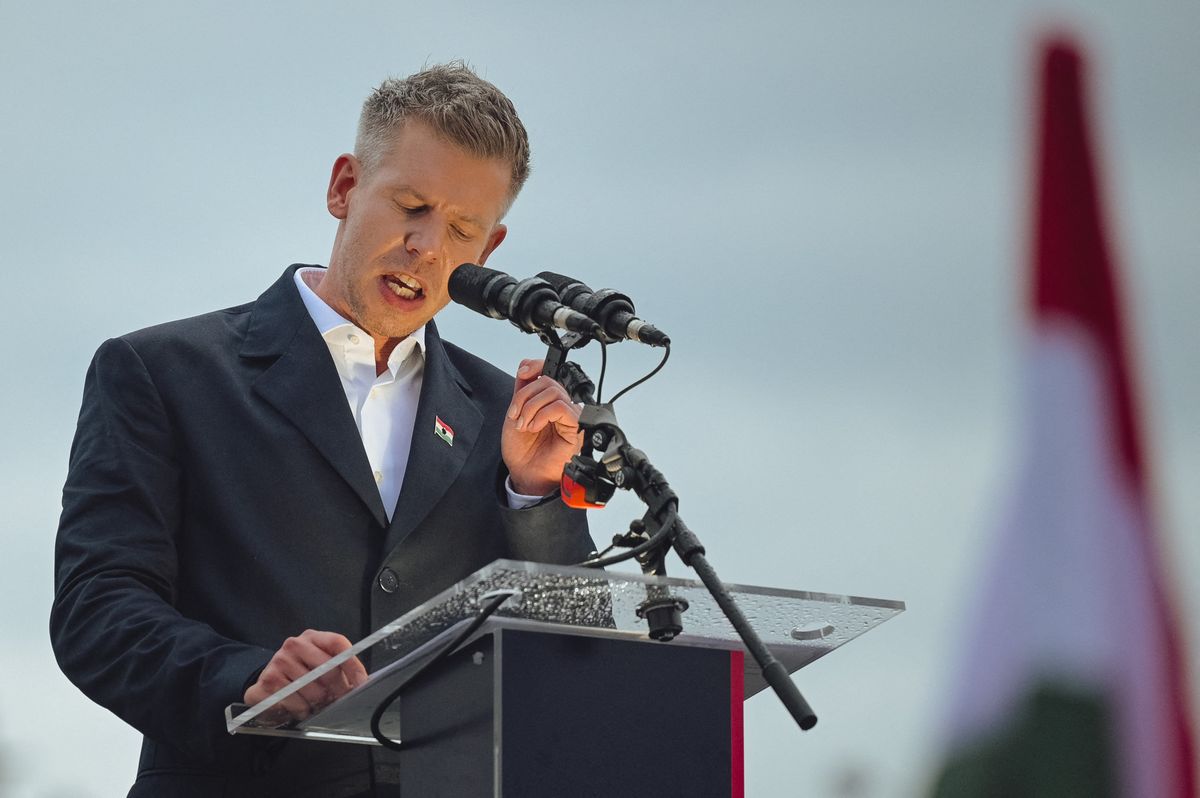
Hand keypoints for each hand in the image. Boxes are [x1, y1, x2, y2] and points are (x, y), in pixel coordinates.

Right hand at [243, 629, 367, 719]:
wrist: (267, 686)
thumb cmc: (301, 676)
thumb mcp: (320, 666)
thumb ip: (339, 670)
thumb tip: (360, 684)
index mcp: (312, 638)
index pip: (337, 644)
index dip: (353, 665)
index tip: (362, 683)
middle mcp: (294, 645)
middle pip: (327, 669)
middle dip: (338, 690)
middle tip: (337, 700)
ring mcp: (278, 661)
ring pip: (313, 691)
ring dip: (318, 703)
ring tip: (314, 703)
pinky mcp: (267, 681)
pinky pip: (296, 703)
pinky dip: (302, 710)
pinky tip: (298, 707)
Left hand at [501, 359, 583, 496]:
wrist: (525, 473)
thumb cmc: (522, 450)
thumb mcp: (515, 413)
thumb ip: (522, 390)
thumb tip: (527, 367)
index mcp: (547, 400)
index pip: (547, 370)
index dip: (535, 366)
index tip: (522, 374)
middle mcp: (561, 405)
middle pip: (548, 380)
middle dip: (525, 396)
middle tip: (516, 416)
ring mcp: (569, 415)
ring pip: (554, 391)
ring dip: (531, 407)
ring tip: (524, 425)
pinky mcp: (575, 427)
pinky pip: (561, 407)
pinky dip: (542, 414)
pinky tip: (534, 426)